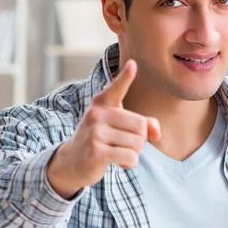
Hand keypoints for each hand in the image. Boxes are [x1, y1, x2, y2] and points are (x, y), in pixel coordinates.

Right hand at [47, 60, 160, 197]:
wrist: (71, 161)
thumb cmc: (100, 140)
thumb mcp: (118, 127)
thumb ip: (143, 125)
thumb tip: (157, 133)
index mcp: (102, 103)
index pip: (116, 88)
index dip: (125, 77)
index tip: (132, 64)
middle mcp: (97, 114)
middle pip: (140, 125)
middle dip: (140, 140)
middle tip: (123, 144)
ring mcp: (95, 133)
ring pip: (137, 143)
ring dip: (134, 153)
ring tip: (118, 152)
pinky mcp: (96, 152)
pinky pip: (130, 157)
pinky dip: (130, 163)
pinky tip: (118, 162)